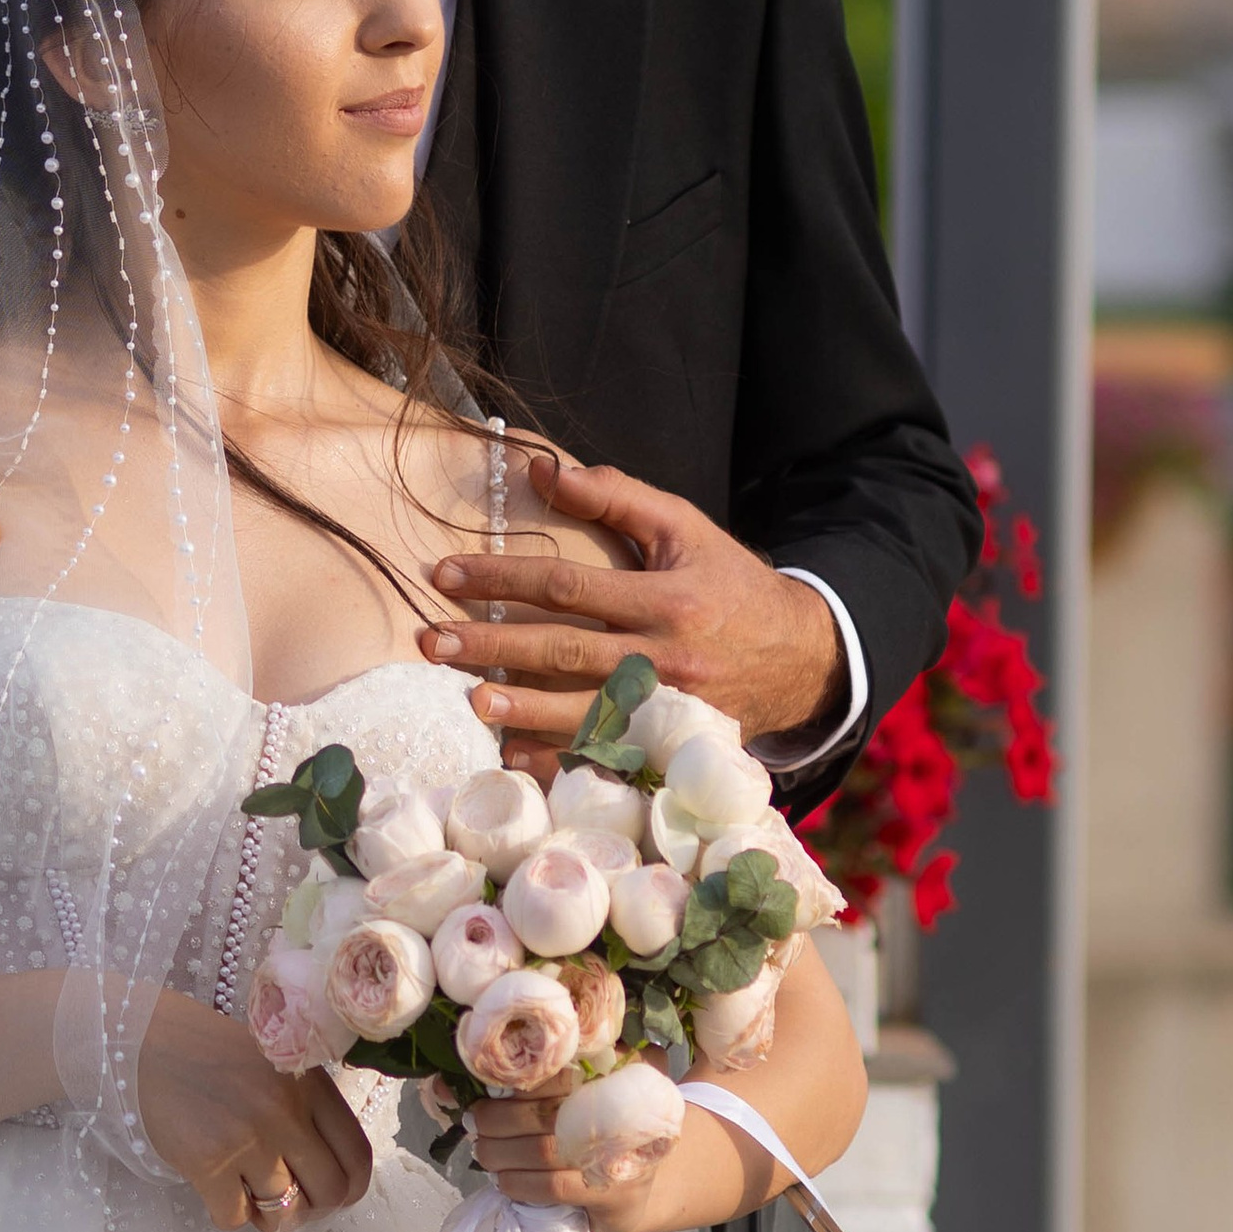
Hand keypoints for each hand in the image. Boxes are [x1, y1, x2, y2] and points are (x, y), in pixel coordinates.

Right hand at [137, 996, 373, 1231]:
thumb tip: (325, 1166)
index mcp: (309, 1084)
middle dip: (312, 1207)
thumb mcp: (272, 1062)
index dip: (349, 1187)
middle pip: (329, 1192)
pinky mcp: (207, 1165)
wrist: (141, 1043)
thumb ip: (304, 1105)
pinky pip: (235, 1219)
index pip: (357, 1156)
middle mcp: (286, 1113)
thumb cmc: (207, 1050)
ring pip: (284, 1213)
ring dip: (271, 1216)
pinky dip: (231, 1215)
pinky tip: (219, 1191)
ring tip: (251, 1195)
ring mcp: (247, 1141)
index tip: (331, 1194)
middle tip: (289, 1199)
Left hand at [419, 454, 837, 768]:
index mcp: (666, 599)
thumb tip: (540, 470)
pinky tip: (512, 755)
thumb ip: (616, 495)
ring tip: (470, 701)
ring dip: (523, 709)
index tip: (446, 575)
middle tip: (434, 642)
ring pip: (584, 712)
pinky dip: (559, 760)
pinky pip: (607, 758)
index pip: (569, 585)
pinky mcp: (670, 746)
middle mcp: (666, 658)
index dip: (504, 577)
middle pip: (565, 651)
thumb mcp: (683, 527)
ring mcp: (668, 711)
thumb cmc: (727, 583)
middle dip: (494, 645)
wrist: (798, 657)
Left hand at [465, 1085, 775, 1231]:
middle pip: (544, 1111)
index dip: (520, 1078)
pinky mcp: (613, 1196)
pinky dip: (522, 1184)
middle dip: (499, 1118)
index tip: (488, 1084)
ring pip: (544, 1151)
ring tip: (482, 1150)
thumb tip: (487, 1060)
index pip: (561, 1069)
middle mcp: (622, 1112)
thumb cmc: (610, 1130)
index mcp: (617, 1075)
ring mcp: (619, 1156)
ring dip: (502, 1152)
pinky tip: (505, 1181)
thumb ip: (562, 1069)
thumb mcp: (599, 1090)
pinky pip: (555, 1188)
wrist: (649, 1187)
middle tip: (475, 1122)